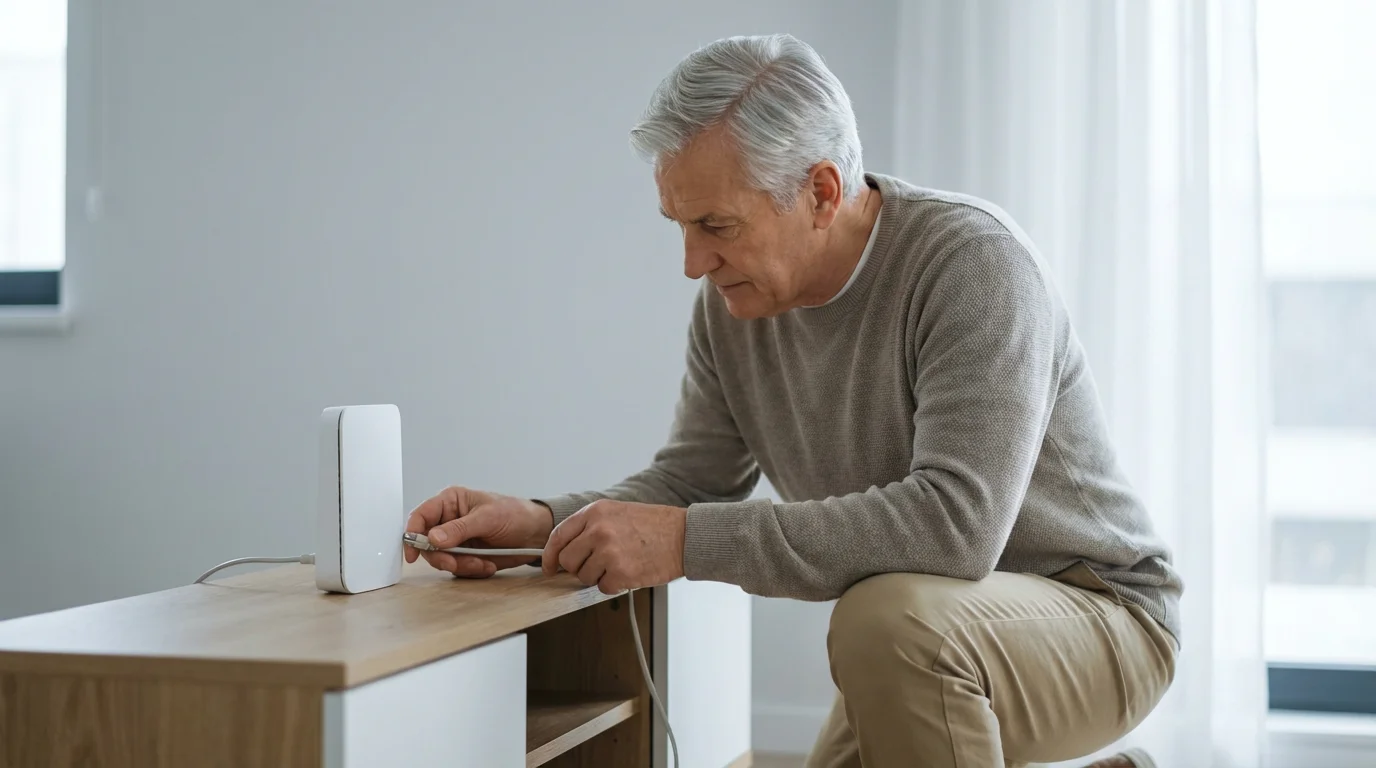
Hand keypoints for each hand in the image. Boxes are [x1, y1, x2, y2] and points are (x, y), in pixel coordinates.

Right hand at [405, 486, 553, 577]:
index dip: (412, 534)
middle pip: (427, 543)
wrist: (536, 533)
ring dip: (460, 565)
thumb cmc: (515, 514)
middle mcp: (449, 520)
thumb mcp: (488, 518)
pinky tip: (487, 564)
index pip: (420, 516)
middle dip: (441, 557)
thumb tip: (432, 538)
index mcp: (451, 502)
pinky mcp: (466, 555)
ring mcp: (457, 540)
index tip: (413, 553)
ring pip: (442, 559)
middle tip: (455, 563)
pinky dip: (471, 570)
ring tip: (482, 562)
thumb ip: (459, 528)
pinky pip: (457, 568)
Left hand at [542, 499, 685, 593]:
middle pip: (568, 561)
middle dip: (579, 568)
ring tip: (621, 564)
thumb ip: (590, 527)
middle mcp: (598, 530)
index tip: (548, 567)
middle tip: (597, 566)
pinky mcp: (621, 572)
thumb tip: (565, 552)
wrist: (685, 536)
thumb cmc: (654, 526)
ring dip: (600, 577)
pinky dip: (615, 585)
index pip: (558, 536)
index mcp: (595, 512)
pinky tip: (630, 572)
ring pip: (584, 577)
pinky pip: (603, 588)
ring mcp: (609, 552)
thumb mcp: (617, 512)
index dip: (549, 556)